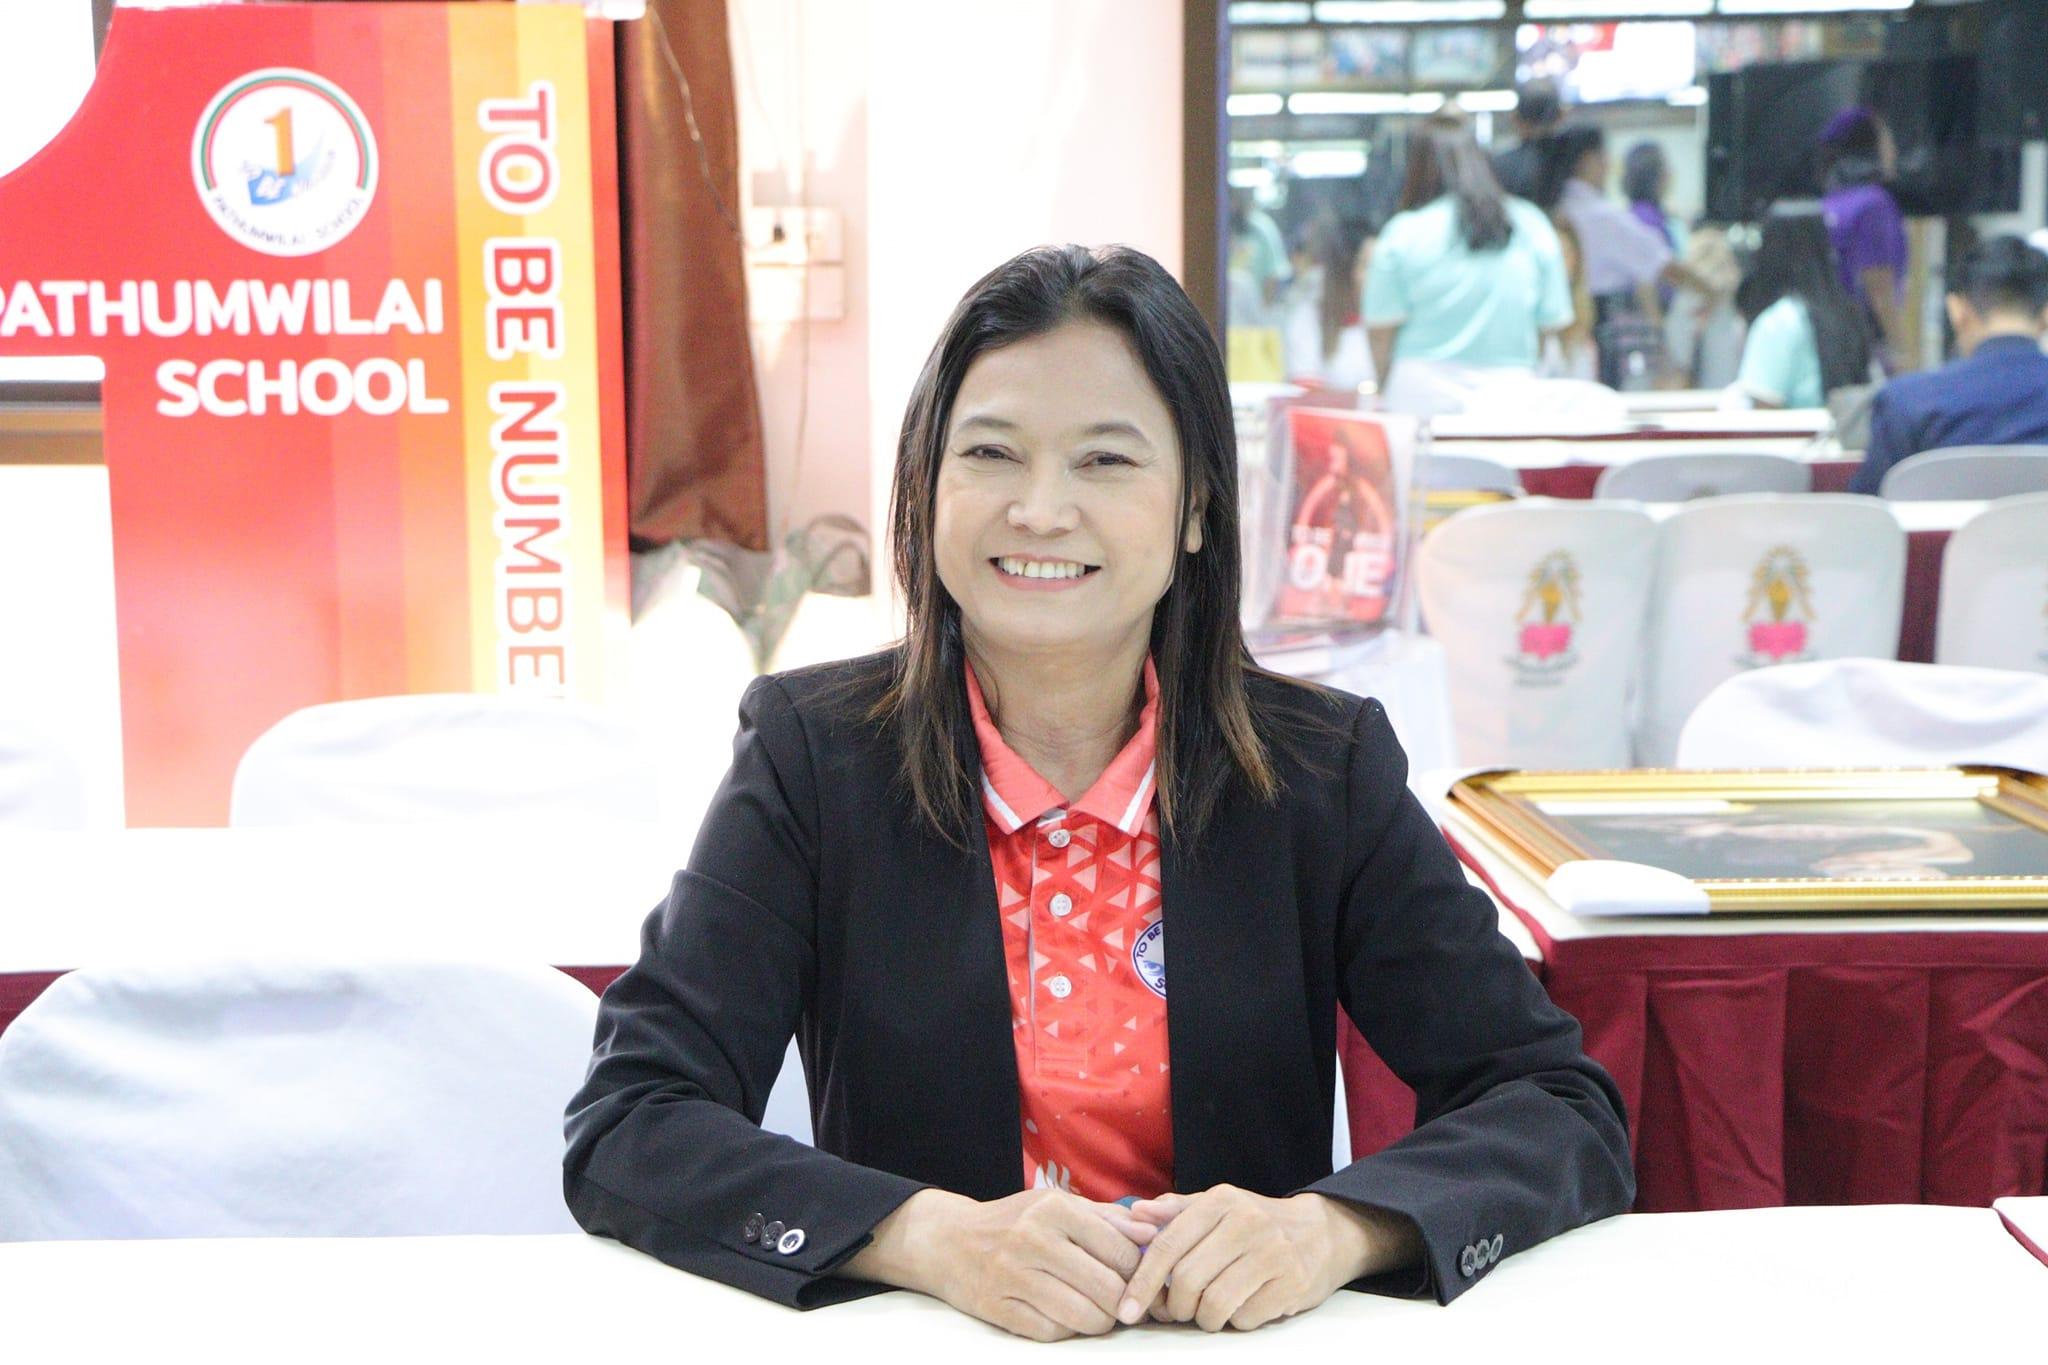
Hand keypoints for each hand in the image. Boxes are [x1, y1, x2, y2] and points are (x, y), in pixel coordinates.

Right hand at [854, 1187, 1155, 1341]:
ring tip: (1100, 1315)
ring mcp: (1013, 1274)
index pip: (1121, 1251)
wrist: (948, 1241)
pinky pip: (1052, 1331)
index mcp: (1054, 1208)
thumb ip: (1108, 1218)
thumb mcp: (1057, 1205)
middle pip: (1107, 1287)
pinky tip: (1066, 1318)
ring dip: (1100, 1322)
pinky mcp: (997, 1307)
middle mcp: (1033, 1238)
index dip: (1139, 1272)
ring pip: (1083, 1315)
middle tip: (1125, 1306)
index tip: (1139, 1280)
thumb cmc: (1014, 1222)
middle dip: (1124, 1303)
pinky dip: (1067, 1331)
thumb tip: (1152, 1234)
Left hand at [1116, 1186, 1404, 1332]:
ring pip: (1214, 1304)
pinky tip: (1240, 1308)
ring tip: (1208, 1311)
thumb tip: (1135, 1216)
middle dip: (1174, 1306)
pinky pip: (1245, 1318)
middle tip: (1177, 1310)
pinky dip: (1235, 1322)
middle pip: (1187, 1280)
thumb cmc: (1256, 1223)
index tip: (1127, 1309)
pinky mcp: (1292, 1284)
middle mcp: (1246, 1223)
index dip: (1142, 1282)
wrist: (1322, 1233)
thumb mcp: (1218, 1207)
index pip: (1168, 1246)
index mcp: (1220, 1201)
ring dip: (1203, 1319)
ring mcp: (1272, 1254)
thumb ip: (1175, 1212)